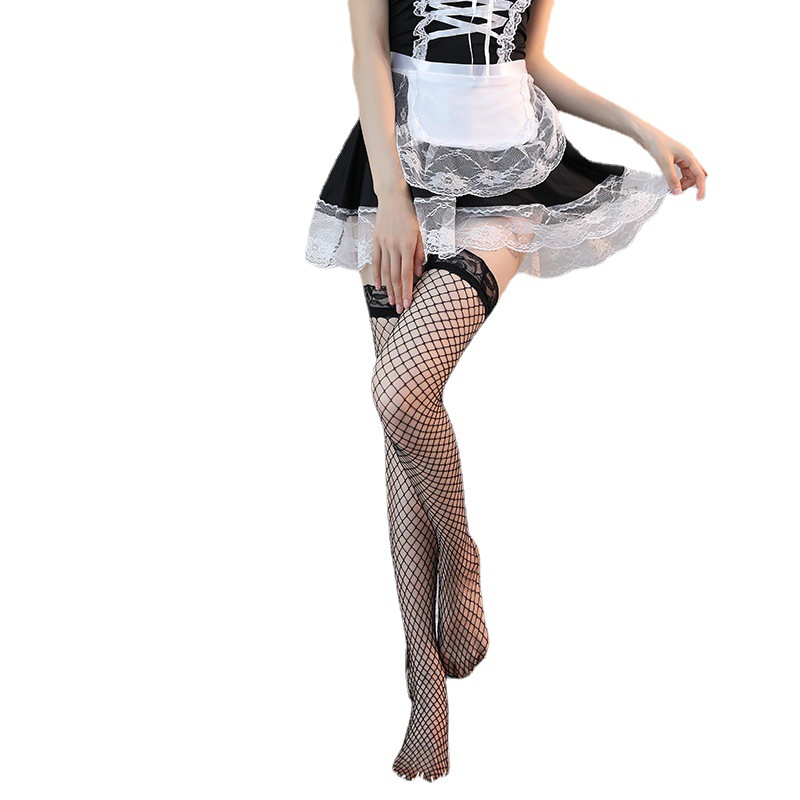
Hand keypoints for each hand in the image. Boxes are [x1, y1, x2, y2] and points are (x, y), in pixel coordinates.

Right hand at [373, 185, 425, 312]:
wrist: (392, 198)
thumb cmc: (410, 215)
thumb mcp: (419, 233)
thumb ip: (419, 254)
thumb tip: (418, 274)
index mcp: (407, 246)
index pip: (407, 274)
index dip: (407, 291)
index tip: (409, 303)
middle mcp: (394, 247)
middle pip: (395, 277)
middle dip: (398, 295)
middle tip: (401, 310)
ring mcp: (383, 245)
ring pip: (385, 272)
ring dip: (389, 289)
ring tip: (391, 302)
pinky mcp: (376, 242)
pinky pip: (376, 262)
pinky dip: (377, 276)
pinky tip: (380, 287)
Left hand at [634, 121, 707, 199]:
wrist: (647, 135)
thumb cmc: (657, 143)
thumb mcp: (664, 163)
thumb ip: (671, 178)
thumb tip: (677, 191)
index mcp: (688, 156)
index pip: (700, 175)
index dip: (701, 187)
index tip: (699, 198)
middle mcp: (687, 157)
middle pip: (695, 176)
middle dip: (688, 185)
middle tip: (676, 190)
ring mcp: (682, 159)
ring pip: (688, 175)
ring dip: (682, 183)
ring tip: (671, 187)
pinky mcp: (675, 160)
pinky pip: (681, 173)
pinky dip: (677, 179)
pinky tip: (670, 182)